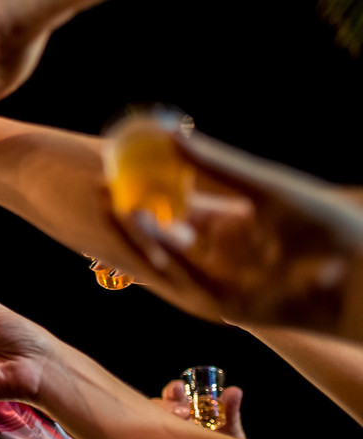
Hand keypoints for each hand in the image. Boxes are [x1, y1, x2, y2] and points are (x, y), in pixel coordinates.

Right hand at [112, 130, 362, 332]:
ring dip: (135, 236)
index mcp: (232, 225)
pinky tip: (142, 232)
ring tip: (111, 204)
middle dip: (129, 216)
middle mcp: (221, 253)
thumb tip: (171, 133)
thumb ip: (215, 166)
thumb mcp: (260, 186)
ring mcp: (220, 280)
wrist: (358, 271)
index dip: (148, 190)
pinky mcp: (223, 305)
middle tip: (100, 188)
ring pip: (165, 259)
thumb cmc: (322, 223)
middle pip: (163, 235)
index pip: (178, 207)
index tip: (121, 169)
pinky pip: (181, 281)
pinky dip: (157, 259)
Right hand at [154, 379, 246, 438]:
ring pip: (155, 423)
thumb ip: (230, 409)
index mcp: (185, 407)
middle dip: (168, 405)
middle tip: (185, 412)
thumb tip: (234, 390)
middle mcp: (172, 419)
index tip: (180, 388)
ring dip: (166, 422)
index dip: (173, 389)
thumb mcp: (230, 427)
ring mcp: (168, 434)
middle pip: (159, 406)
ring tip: (184, 427)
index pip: (173, 393)